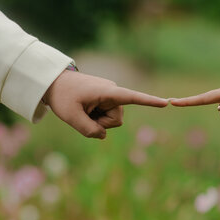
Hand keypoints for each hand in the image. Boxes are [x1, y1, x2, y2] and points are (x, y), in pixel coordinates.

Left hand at [43, 70, 167, 138]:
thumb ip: (88, 130)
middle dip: (101, 123)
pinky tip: (85, 110)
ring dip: (97, 121)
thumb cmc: (62, 97)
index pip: (132, 97)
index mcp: (108, 92)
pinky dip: (95, 118)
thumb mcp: (71, 117)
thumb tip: (103, 135)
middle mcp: (113, 92)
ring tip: (82, 110)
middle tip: (82, 114)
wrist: (53, 83)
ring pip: (112, 120)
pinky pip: (106, 116)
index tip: (166, 102)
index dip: (149, 101)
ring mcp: (110, 96)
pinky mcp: (106, 99)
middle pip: (116, 120)